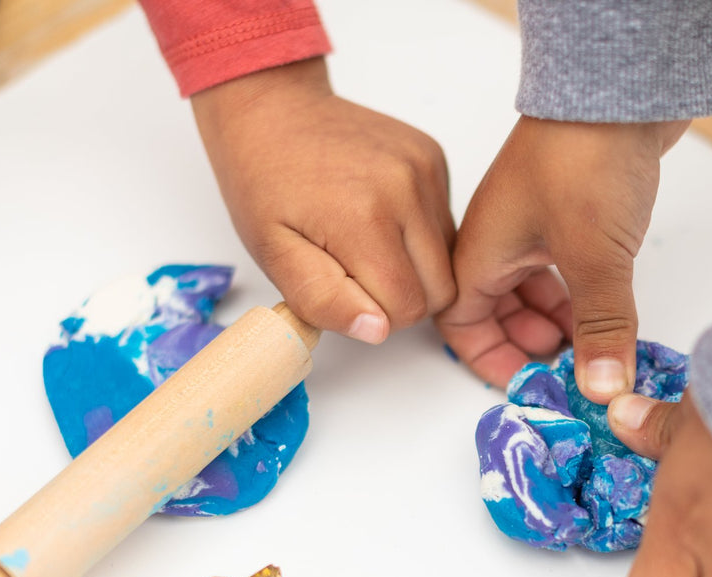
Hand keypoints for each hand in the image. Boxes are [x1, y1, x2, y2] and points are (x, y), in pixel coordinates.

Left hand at [192, 57, 455, 341]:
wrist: (271, 110)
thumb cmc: (263, 182)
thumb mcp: (273, 254)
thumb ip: (323, 299)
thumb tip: (378, 330)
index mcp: (364, 217)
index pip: (407, 309)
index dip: (377, 315)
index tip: (343, 289)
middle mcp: (406, 189)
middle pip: (440, 289)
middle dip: (402, 297)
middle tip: (357, 274)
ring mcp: (425, 169)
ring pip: (448, 259)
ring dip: (413, 267)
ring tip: (366, 243)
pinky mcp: (433, 157)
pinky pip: (444, 224)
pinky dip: (417, 234)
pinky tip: (379, 215)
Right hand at [437, 116, 687, 399]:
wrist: (623, 87)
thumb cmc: (586, 159)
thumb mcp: (594, 258)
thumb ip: (601, 328)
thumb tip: (603, 389)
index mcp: (481, 251)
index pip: (461, 324)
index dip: (489, 361)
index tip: (528, 388)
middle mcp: (501, 240)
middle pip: (496, 311)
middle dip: (527, 346)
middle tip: (566, 372)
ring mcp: (536, 224)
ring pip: (533, 291)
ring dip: (557, 323)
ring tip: (590, 348)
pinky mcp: (573, 212)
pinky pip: (564, 271)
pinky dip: (581, 298)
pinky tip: (608, 311)